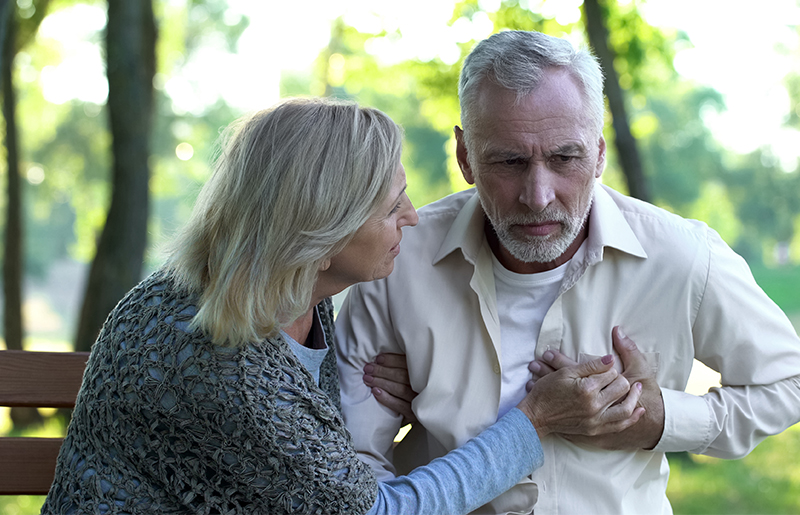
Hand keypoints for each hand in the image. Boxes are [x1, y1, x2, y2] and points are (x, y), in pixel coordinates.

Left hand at [363, 353, 417, 425]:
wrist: (422, 417)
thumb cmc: (411, 391)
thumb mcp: (411, 377)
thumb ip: (401, 367)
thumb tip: (380, 358)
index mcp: (424, 374)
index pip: (408, 364)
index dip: (392, 360)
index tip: (378, 358)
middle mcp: (424, 386)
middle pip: (403, 376)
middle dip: (382, 371)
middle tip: (368, 368)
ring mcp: (420, 401)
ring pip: (400, 389)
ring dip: (382, 383)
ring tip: (367, 379)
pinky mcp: (414, 414)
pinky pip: (400, 406)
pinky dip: (386, 398)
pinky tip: (375, 392)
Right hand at [527, 327, 664, 449]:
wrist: (537, 416)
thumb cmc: (547, 392)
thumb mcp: (565, 373)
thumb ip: (590, 366)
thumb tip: (610, 359)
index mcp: (587, 388)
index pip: (611, 373)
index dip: (608, 368)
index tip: (602, 368)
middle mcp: (594, 405)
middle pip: (621, 387)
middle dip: (620, 379)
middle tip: (615, 377)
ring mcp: (596, 420)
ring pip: (626, 407)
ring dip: (634, 396)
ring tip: (636, 388)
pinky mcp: (596, 430)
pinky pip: (620, 425)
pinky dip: (633, 418)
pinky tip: (638, 409)